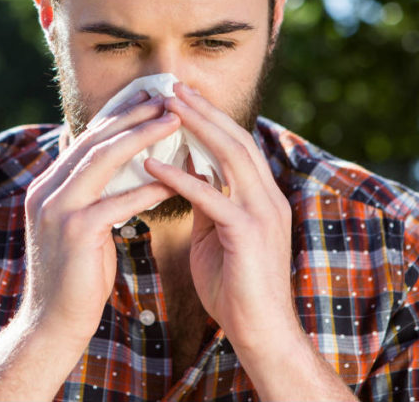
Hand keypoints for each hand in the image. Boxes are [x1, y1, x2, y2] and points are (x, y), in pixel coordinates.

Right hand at [21, 91, 179, 347]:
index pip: (85, 139)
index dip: (118, 115)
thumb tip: (123, 167)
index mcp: (47, 185)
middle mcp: (46, 190)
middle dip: (131, 114)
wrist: (52, 324)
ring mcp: (57, 209)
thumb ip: (92, 194)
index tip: (148, 98)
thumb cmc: (75, 276)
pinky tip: (175, 180)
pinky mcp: (76, 231)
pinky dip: (148, 187)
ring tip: (174, 121)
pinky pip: (118, 201)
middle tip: (166, 97)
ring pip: (103, 159)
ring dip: (141, 136)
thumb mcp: (79, 226)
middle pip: (93, 139)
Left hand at [143, 83, 296, 353]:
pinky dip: (180, 178)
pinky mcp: (248, 234)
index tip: (181, 95)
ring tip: (165, 107)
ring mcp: (261, 213)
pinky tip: (152, 165)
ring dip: (196, 128)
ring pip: (230, 157)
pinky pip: (210, 197)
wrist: (260, 333)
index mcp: (261, 196)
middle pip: (235, 139)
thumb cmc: (235, 286)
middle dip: (203, 109)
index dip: (210, 117)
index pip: (236, 144)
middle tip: (172, 85)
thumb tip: (185, 172)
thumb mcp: (216, 234)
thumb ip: (206, 201)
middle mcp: (267, 197)